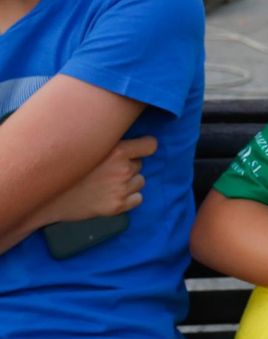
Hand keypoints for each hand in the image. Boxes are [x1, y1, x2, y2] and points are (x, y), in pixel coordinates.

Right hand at [40, 136, 156, 222]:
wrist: (44, 198)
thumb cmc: (64, 169)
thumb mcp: (88, 148)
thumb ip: (108, 141)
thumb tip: (125, 132)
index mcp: (117, 151)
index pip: (151, 145)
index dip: (144, 147)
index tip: (138, 149)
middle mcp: (122, 169)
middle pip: (140, 164)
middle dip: (127, 166)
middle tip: (105, 171)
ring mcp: (120, 189)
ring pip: (139, 181)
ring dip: (128, 182)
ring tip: (105, 184)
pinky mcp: (117, 206)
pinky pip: (138, 199)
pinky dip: (129, 198)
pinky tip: (111, 195)